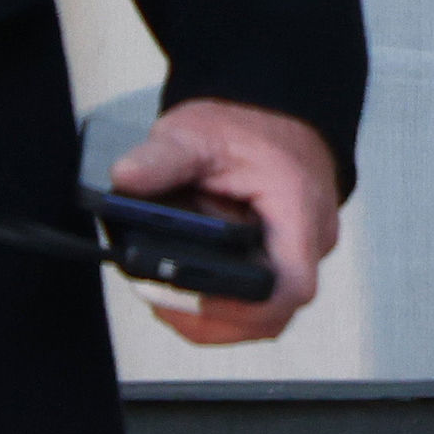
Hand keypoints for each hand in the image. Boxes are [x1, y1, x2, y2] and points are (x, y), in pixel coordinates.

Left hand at [111, 99, 340, 345]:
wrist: (270, 115)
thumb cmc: (243, 126)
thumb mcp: (195, 132)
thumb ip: (161, 156)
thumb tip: (124, 178)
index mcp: (298, 211)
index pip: (290, 285)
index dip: (242, 306)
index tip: (190, 296)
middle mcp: (309, 243)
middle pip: (273, 312)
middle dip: (214, 318)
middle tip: (156, 299)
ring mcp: (298, 256)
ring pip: (265, 314)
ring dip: (215, 316)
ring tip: (160, 297)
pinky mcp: (280, 261)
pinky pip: (257, 299)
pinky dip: (220, 304)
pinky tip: (182, 292)